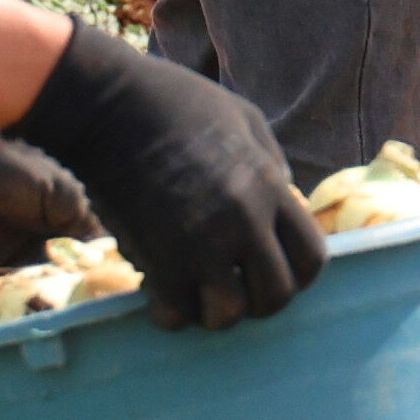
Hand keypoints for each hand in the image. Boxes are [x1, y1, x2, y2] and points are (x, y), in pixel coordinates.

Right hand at [4, 24, 325, 329]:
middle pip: (276, 295)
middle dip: (258, 300)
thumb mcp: (244, 118)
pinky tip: (160, 291)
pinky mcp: (159, 260)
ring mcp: (201, 244)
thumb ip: (270, 164)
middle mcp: (244, 221)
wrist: (108, 106)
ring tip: (196, 292)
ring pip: (227, 315)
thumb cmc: (174, 103)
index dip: (299, 275)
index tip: (276, 271)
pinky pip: (176, 315)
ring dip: (213, 312)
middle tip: (234, 287)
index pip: (311, 258)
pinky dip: (170, 312)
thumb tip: (284, 197)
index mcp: (269, 186)